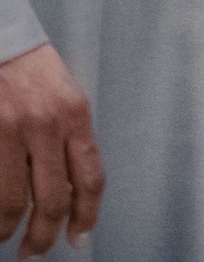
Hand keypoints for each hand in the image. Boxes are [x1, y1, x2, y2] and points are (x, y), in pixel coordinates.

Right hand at [0, 45, 103, 255]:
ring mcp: (12, 129)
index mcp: (74, 113)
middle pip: (53, 197)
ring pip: (13, 200)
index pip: (89, 176)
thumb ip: (66, 135)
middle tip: (34, 253)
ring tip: (3, 239)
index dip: (86, 214)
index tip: (78, 237)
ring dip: (8, 228)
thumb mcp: (60, 93)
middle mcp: (47, 124)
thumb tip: (66, 188)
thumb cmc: (26, 66)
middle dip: (44, 234)